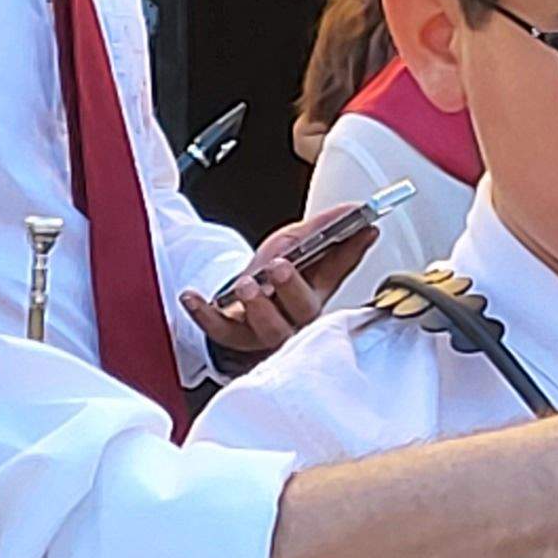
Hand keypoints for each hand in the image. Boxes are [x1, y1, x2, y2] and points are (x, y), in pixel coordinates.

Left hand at [190, 204, 381, 357]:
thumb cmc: (271, 278)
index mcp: (315, 292)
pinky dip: (204, 314)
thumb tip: (364, 221)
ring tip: (246, 284)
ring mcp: (266, 331)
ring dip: (257, 306)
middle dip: (293, 288)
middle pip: (303, 311)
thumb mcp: (295, 245)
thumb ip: (325, 231)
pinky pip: (219, 330)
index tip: (361, 229)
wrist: (239, 302)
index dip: (349, 252)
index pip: (337, 271)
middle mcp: (295, 317)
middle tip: (280, 266)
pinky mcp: (235, 336)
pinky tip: (192, 296)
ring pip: (268, 329)